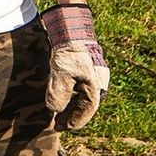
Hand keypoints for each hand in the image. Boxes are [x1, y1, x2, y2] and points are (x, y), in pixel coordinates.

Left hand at [41, 3, 108, 129]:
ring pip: (84, 97)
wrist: (71, 29)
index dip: (75, 120)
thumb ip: (58, 94)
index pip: (87, 109)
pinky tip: (64, 100)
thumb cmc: (68, 51)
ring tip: (60, 116)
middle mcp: (99, 82)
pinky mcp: (89, 70)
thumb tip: (56, 110)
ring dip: (72, 107)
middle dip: (72, 115)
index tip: (63, 127)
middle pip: (86, 105)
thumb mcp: (60, 74)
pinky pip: (82, 89)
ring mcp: (95, 76)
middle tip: (59, 125)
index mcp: (96, 86)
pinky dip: (73, 97)